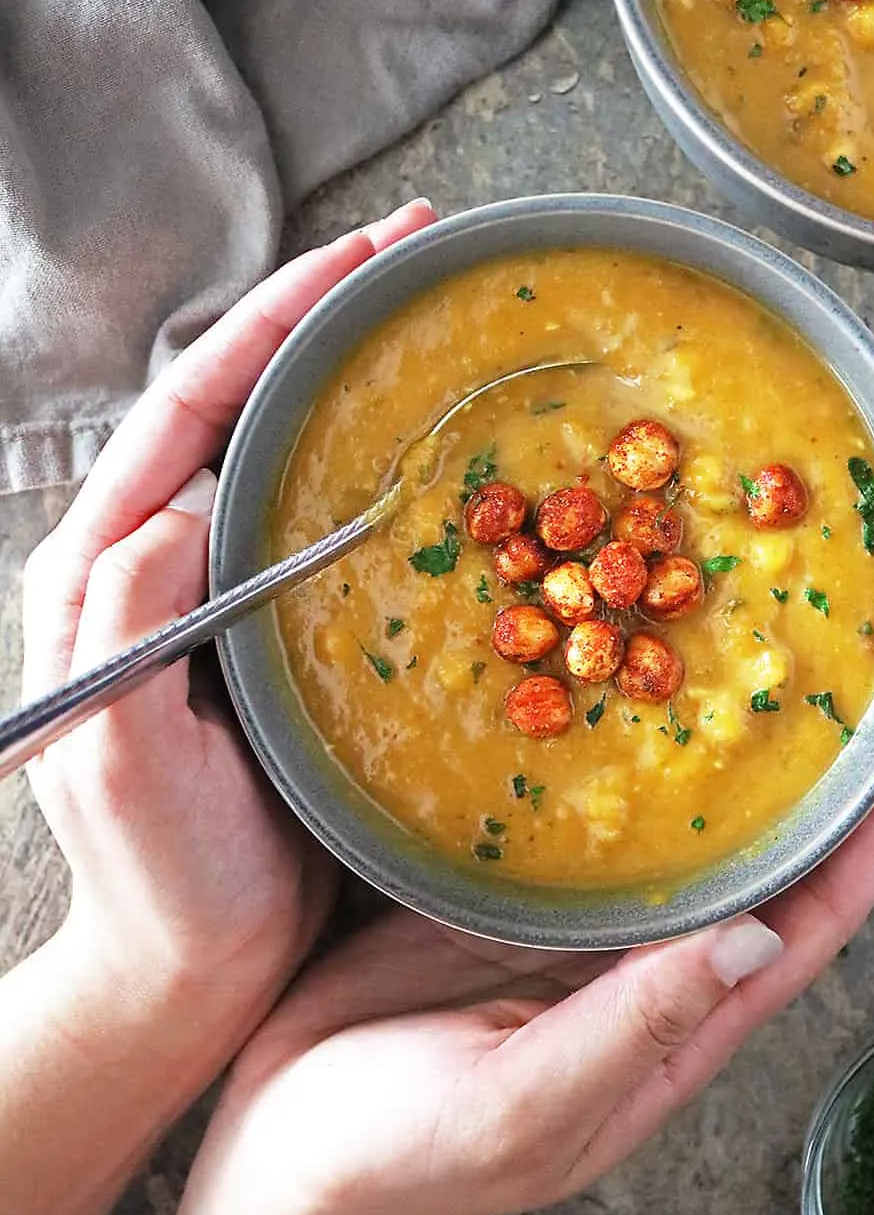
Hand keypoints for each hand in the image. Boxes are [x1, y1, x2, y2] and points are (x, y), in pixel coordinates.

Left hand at [20, 198, 437, 1030]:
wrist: (192, 964)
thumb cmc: (157, 876)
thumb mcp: (119, 754)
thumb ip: (128, 626)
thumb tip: (178, 506)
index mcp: (105, 569)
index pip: (189, 408)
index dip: (271, 322)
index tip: (360, 257)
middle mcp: (157, 559)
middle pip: (236, 400)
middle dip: (319, 313)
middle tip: (413, 250)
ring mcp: (220, 588)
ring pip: (281, 444)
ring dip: (348, 370)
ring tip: (426, 313)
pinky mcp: (272, 625)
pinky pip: (318, 512)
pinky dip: (370, 456)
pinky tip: (427, 440)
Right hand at [139, 647, 873, 1214]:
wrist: (282, 1153)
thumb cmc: (394, 1152)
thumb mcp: (522, 1108)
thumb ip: (635, 1029)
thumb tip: (761, 938)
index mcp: (681, 1023)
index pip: (822, 908)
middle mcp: (657, 964)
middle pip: (789, 851)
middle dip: (861, 761)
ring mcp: (594, 926)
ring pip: (710, 820)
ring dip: (772, 744)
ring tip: (812, 651)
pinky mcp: (526, 894)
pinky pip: (616, 808)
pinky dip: (654, 745)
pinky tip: (654, 680)